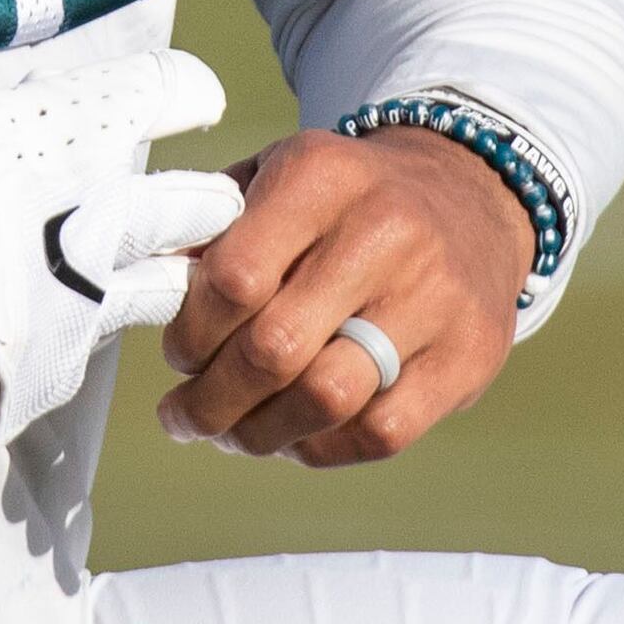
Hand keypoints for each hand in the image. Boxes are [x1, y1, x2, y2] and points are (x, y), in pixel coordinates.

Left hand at [155, 127, 530, 465]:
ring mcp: (435, 298)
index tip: (178, 354)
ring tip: (231, 435)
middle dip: (211, 400)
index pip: (233, 279)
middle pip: (273, 349)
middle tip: (186, 415)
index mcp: (322, 177)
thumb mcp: (280, 176)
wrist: (473, 194)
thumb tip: (149, 290)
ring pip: (326, 399)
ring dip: (259, 435)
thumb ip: (213, 228)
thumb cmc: (348, 198)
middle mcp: (385, 232)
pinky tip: (295, 437)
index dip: (190, 334)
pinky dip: (322, 448)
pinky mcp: (469, 355)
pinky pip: (381, 432)